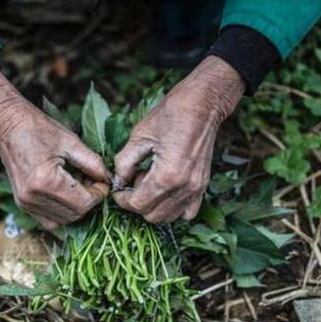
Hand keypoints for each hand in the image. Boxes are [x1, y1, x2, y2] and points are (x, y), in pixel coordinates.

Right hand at [0, 68, 110, 229]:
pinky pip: (49, 220)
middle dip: (89, 201)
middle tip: (93, 182)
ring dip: (77, 207)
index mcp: (46, 181)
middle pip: (75, 214)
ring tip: (79, 185)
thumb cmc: (38, 129)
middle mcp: (33, 197)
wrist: (8, 127)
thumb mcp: (71, 142)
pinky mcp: (23, 204)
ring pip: (63, 220)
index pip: (83, 203)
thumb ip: (92, 163)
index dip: (99, 194)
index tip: (103, 182)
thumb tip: (108, 179)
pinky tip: (66, 194)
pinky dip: (62, 212)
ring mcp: (26, 203)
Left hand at [113, 56, 244, 222]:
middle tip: (134, 181)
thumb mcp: (139, 136)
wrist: (202, 104)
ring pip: (169, 217)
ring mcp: (196, 188)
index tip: (118, 190)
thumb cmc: (171, 115)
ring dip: (154, 206)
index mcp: (166, 175)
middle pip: (152, 215)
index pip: (138, 205)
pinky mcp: (203, 185)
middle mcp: (184, 187)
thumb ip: (124, 163)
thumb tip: (117, 181)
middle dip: (137, 203)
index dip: (122, 200)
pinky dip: (173, 208)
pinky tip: (165, 191)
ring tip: (150, 182)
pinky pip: (188, 212)